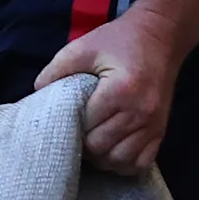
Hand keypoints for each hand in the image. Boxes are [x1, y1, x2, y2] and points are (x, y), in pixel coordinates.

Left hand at [34, 8, 190, 174]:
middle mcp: (141, 112)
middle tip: (77, 129)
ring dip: (101, 156)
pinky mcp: (162, 131)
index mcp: (121, 90)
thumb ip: (56, 69)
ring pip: (119, 161)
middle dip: (84, 143)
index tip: (67, 116)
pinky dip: (123, 163)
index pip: (87, 127)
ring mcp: (154, 125)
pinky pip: (140, 163)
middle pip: (101, 148)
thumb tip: (37, 93)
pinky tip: (112, 148)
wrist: (161, 35)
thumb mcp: (84, 46)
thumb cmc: (120, 40)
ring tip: (93, 140)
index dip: (72, 125)